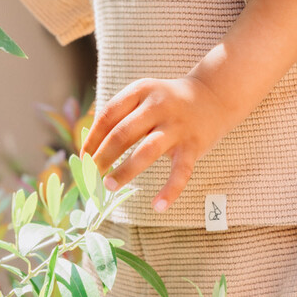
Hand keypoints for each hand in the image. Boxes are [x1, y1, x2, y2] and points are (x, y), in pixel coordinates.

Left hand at [80, 75, 236, 212]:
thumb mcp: (143, 96)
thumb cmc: (168, 101)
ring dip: (125, 171)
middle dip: (102, 157)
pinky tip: (157, 206)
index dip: (92, 139)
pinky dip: (169, 191)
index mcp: (140, 90)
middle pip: (123, 133)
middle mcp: (157, 106)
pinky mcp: (193, 145)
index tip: (83, 159)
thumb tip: (89, 148)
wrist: (213, 96)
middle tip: (91, 175)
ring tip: (109, 186)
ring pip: (146, 151)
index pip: (108, 115)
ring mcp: (176, 126)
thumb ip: (119, 116)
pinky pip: (180, 172)